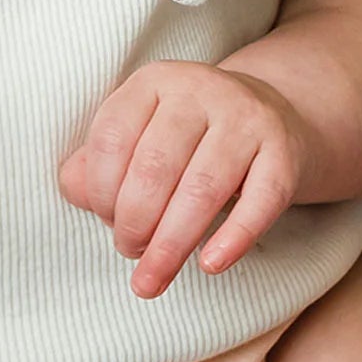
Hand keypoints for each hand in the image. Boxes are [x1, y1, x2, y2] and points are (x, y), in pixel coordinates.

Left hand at [58, 62, 307, 298]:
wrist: (270, 115)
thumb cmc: (187, 139)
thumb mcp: (138, 136)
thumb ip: (95, 165)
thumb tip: (77, 191)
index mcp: (155, 82)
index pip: (112, 139)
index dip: (101, 192)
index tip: (107, 221)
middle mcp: (202, 90)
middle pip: (156, 167)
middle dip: (133, 224)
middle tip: (130, 252)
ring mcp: (248, 118)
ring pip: (203, 188)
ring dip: (172, 244)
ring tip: (152, 279)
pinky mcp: (285, 151)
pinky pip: (261, 201)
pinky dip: (235, 237)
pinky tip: (210, 265)